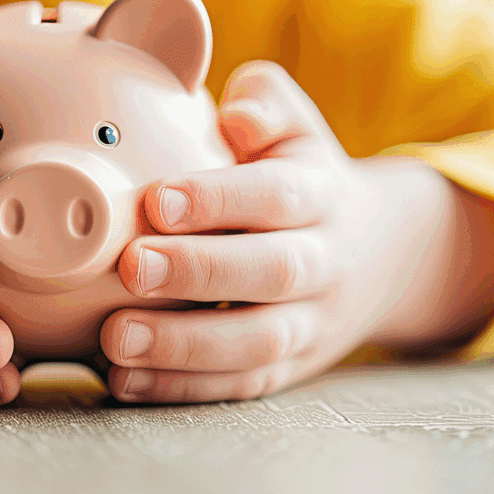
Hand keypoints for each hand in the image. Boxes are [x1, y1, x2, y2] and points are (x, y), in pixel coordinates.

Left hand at [101, 61, 493, 402]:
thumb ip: (266, 104)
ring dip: (184, 346)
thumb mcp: (297, 128)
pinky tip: (124, 380)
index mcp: (321, 193)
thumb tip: (238, 114)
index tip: (157, 199)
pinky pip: (240, 385)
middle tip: (132, 267)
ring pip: (258, 342)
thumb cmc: (302, 175)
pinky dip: (182, 388)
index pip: (276, 194)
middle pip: (272, 271)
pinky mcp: (287, 369)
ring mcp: (310, 323)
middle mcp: (324, 262)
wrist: (378, 253)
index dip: (219, 199)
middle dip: (200, 273)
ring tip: (116, 338)